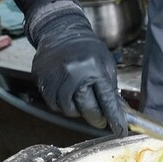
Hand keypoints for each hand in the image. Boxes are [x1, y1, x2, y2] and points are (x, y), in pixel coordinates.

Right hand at [31, 12, 127, 135]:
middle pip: (87, 109)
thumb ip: (109, 86)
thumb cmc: (86, 47)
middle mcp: (73, 73)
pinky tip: (67, 93)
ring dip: (77, 110)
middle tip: (100, 118)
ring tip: (81, 97)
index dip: (115, 118)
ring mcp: (55, 78)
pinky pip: (54, 104)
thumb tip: (116, 111)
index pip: (106, 100)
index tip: (120, 130)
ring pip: (68, 110)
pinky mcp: (42, 80)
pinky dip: (62, 104)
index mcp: (93, 67)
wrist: (60, 31)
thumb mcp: (105, 61)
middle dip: (96, 118)